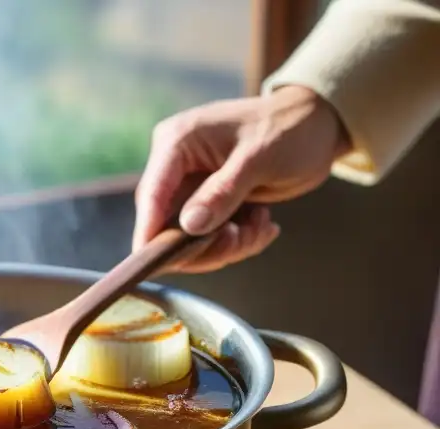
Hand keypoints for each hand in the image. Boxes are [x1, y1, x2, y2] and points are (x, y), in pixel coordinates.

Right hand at [133, 85, 350, 272]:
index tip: (156, 262)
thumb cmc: (290, 130)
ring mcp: (190, 186)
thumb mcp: (259, 160)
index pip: (152, 194)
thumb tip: (188, 225)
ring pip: (190, 238)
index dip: (150, 231)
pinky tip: (262, 223)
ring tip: (261, 227)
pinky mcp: (207, 202)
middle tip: (241, 241)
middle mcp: (175, 166)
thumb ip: (223, 192)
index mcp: (178, 142)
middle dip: (203, 244)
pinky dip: (237, 240)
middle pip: (167, 224)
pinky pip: (209, 237)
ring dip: (227, 244)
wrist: (317, 127)